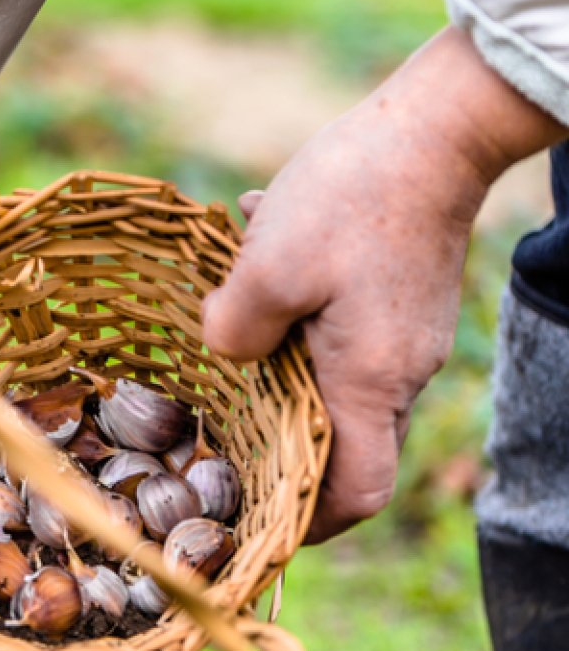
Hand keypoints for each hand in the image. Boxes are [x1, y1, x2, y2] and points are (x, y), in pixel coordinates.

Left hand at [202, 28, 564, 542]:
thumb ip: (232, 329)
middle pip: (341, 448)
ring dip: (276, 366)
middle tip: (215, 441)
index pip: (357, 494)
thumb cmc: (353, 196)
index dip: (309, 523)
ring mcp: (404, 339)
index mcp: (369, 383)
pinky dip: (295, 317)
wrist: (435, 127)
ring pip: (332, 384)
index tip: (259, 521)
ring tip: (228, 320)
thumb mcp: (267, 267)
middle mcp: (399, 374)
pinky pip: (340, 334)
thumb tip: (220, 356)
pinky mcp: (399, 303)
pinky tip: (257, 256)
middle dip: (279, 451)